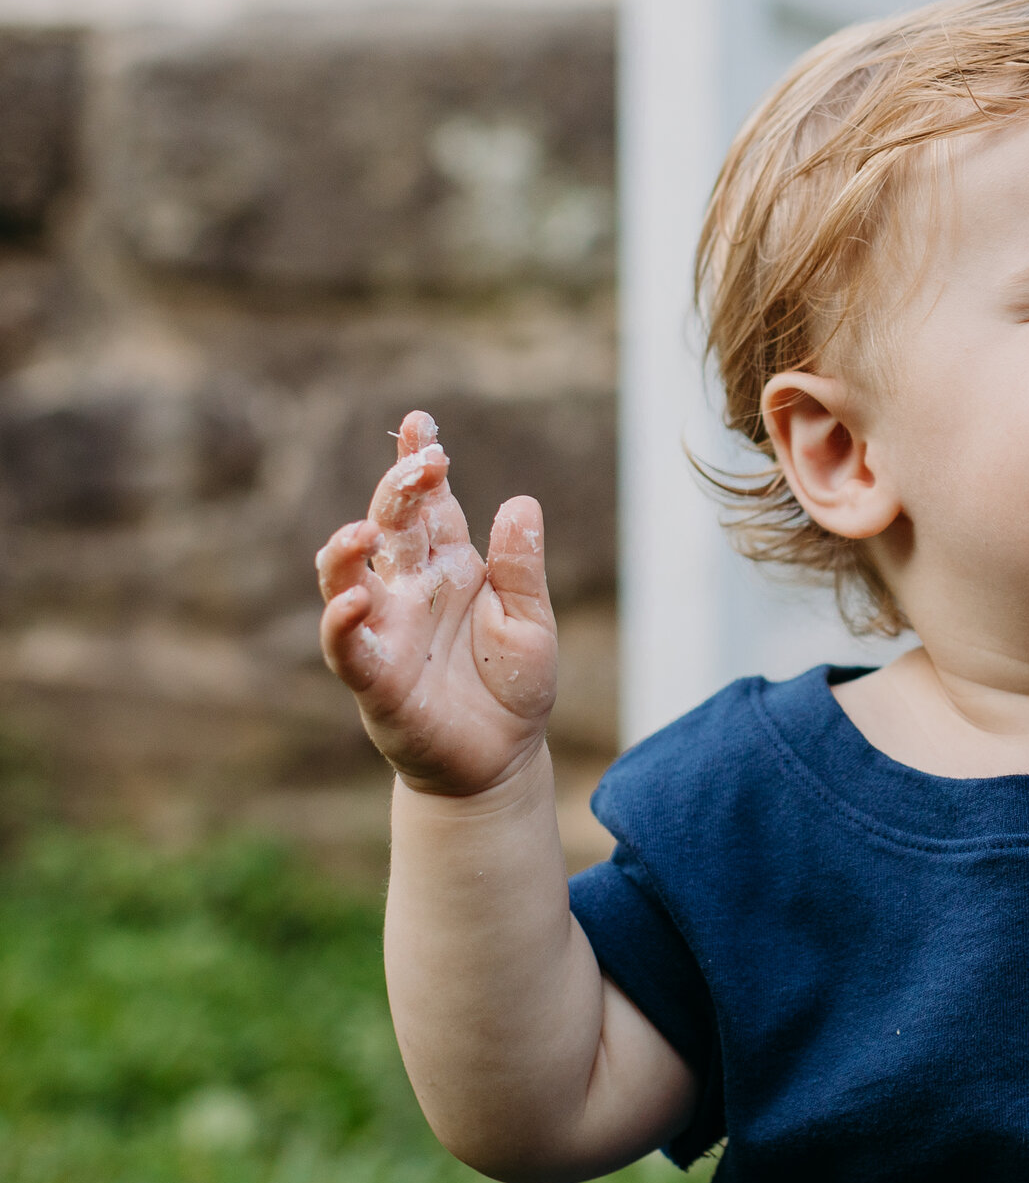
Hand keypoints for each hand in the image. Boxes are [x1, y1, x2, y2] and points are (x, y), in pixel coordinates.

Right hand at [316, 411, 557, 796]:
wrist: (502, 759)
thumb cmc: (512, 685)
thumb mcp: (532, 620)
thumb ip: (521, 567)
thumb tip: (521, 502)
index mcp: (450, 569)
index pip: (429, 506)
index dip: (419, 464)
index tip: (420, 422)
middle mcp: (409, 591)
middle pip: (390, 527)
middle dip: (398, 489)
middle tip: (423, 461)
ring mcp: (386, 631)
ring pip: (346, 580)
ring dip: (345, 551)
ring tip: (364, 529)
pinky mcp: (374, 679)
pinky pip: (348, 647)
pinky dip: (343, 622)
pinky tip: (353, 600)